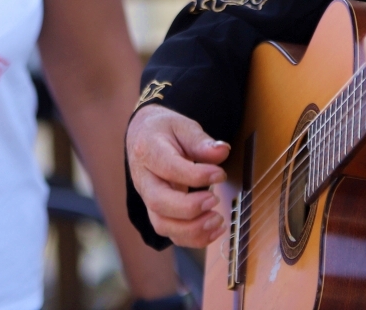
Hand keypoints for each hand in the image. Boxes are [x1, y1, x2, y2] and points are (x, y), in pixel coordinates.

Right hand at [126, 105, 230, 246]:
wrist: (143, 137)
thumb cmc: (165, 131)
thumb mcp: (182, 126)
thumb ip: (201, 141)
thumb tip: (222, 150)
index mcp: (148, 151)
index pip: (169, 168)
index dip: (196, 175)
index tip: (220, 174)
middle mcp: (143, 179)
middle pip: (159, 202)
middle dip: (189, 207)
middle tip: (214, 200)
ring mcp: (148, 199)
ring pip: (162, 224)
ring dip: (192, 229)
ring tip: (218, 220)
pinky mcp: (157, 212)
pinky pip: (171, 234)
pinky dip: (193, 238)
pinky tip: (214, 230)